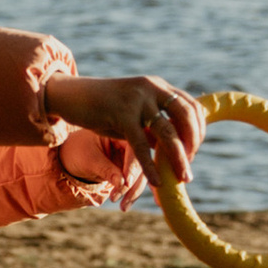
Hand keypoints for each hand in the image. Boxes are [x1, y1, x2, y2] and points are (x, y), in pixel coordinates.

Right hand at [43, 71, 203, 184]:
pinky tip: (156, 182)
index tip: (193, 152)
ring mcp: (137, 99)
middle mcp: (151, 88)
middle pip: (185, 116)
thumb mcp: (133, 113)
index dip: (198, 130)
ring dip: (178, 158)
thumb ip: (153, 125)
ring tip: (183, 178)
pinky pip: (141, 145)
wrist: (69, 95)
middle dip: (192, 144)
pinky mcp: (122, 114)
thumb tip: (175, 148)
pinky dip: (151, 166)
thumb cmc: (102, 108)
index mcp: (158, 86)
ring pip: (167, 132)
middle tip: (188, 168)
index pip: (191, 106)